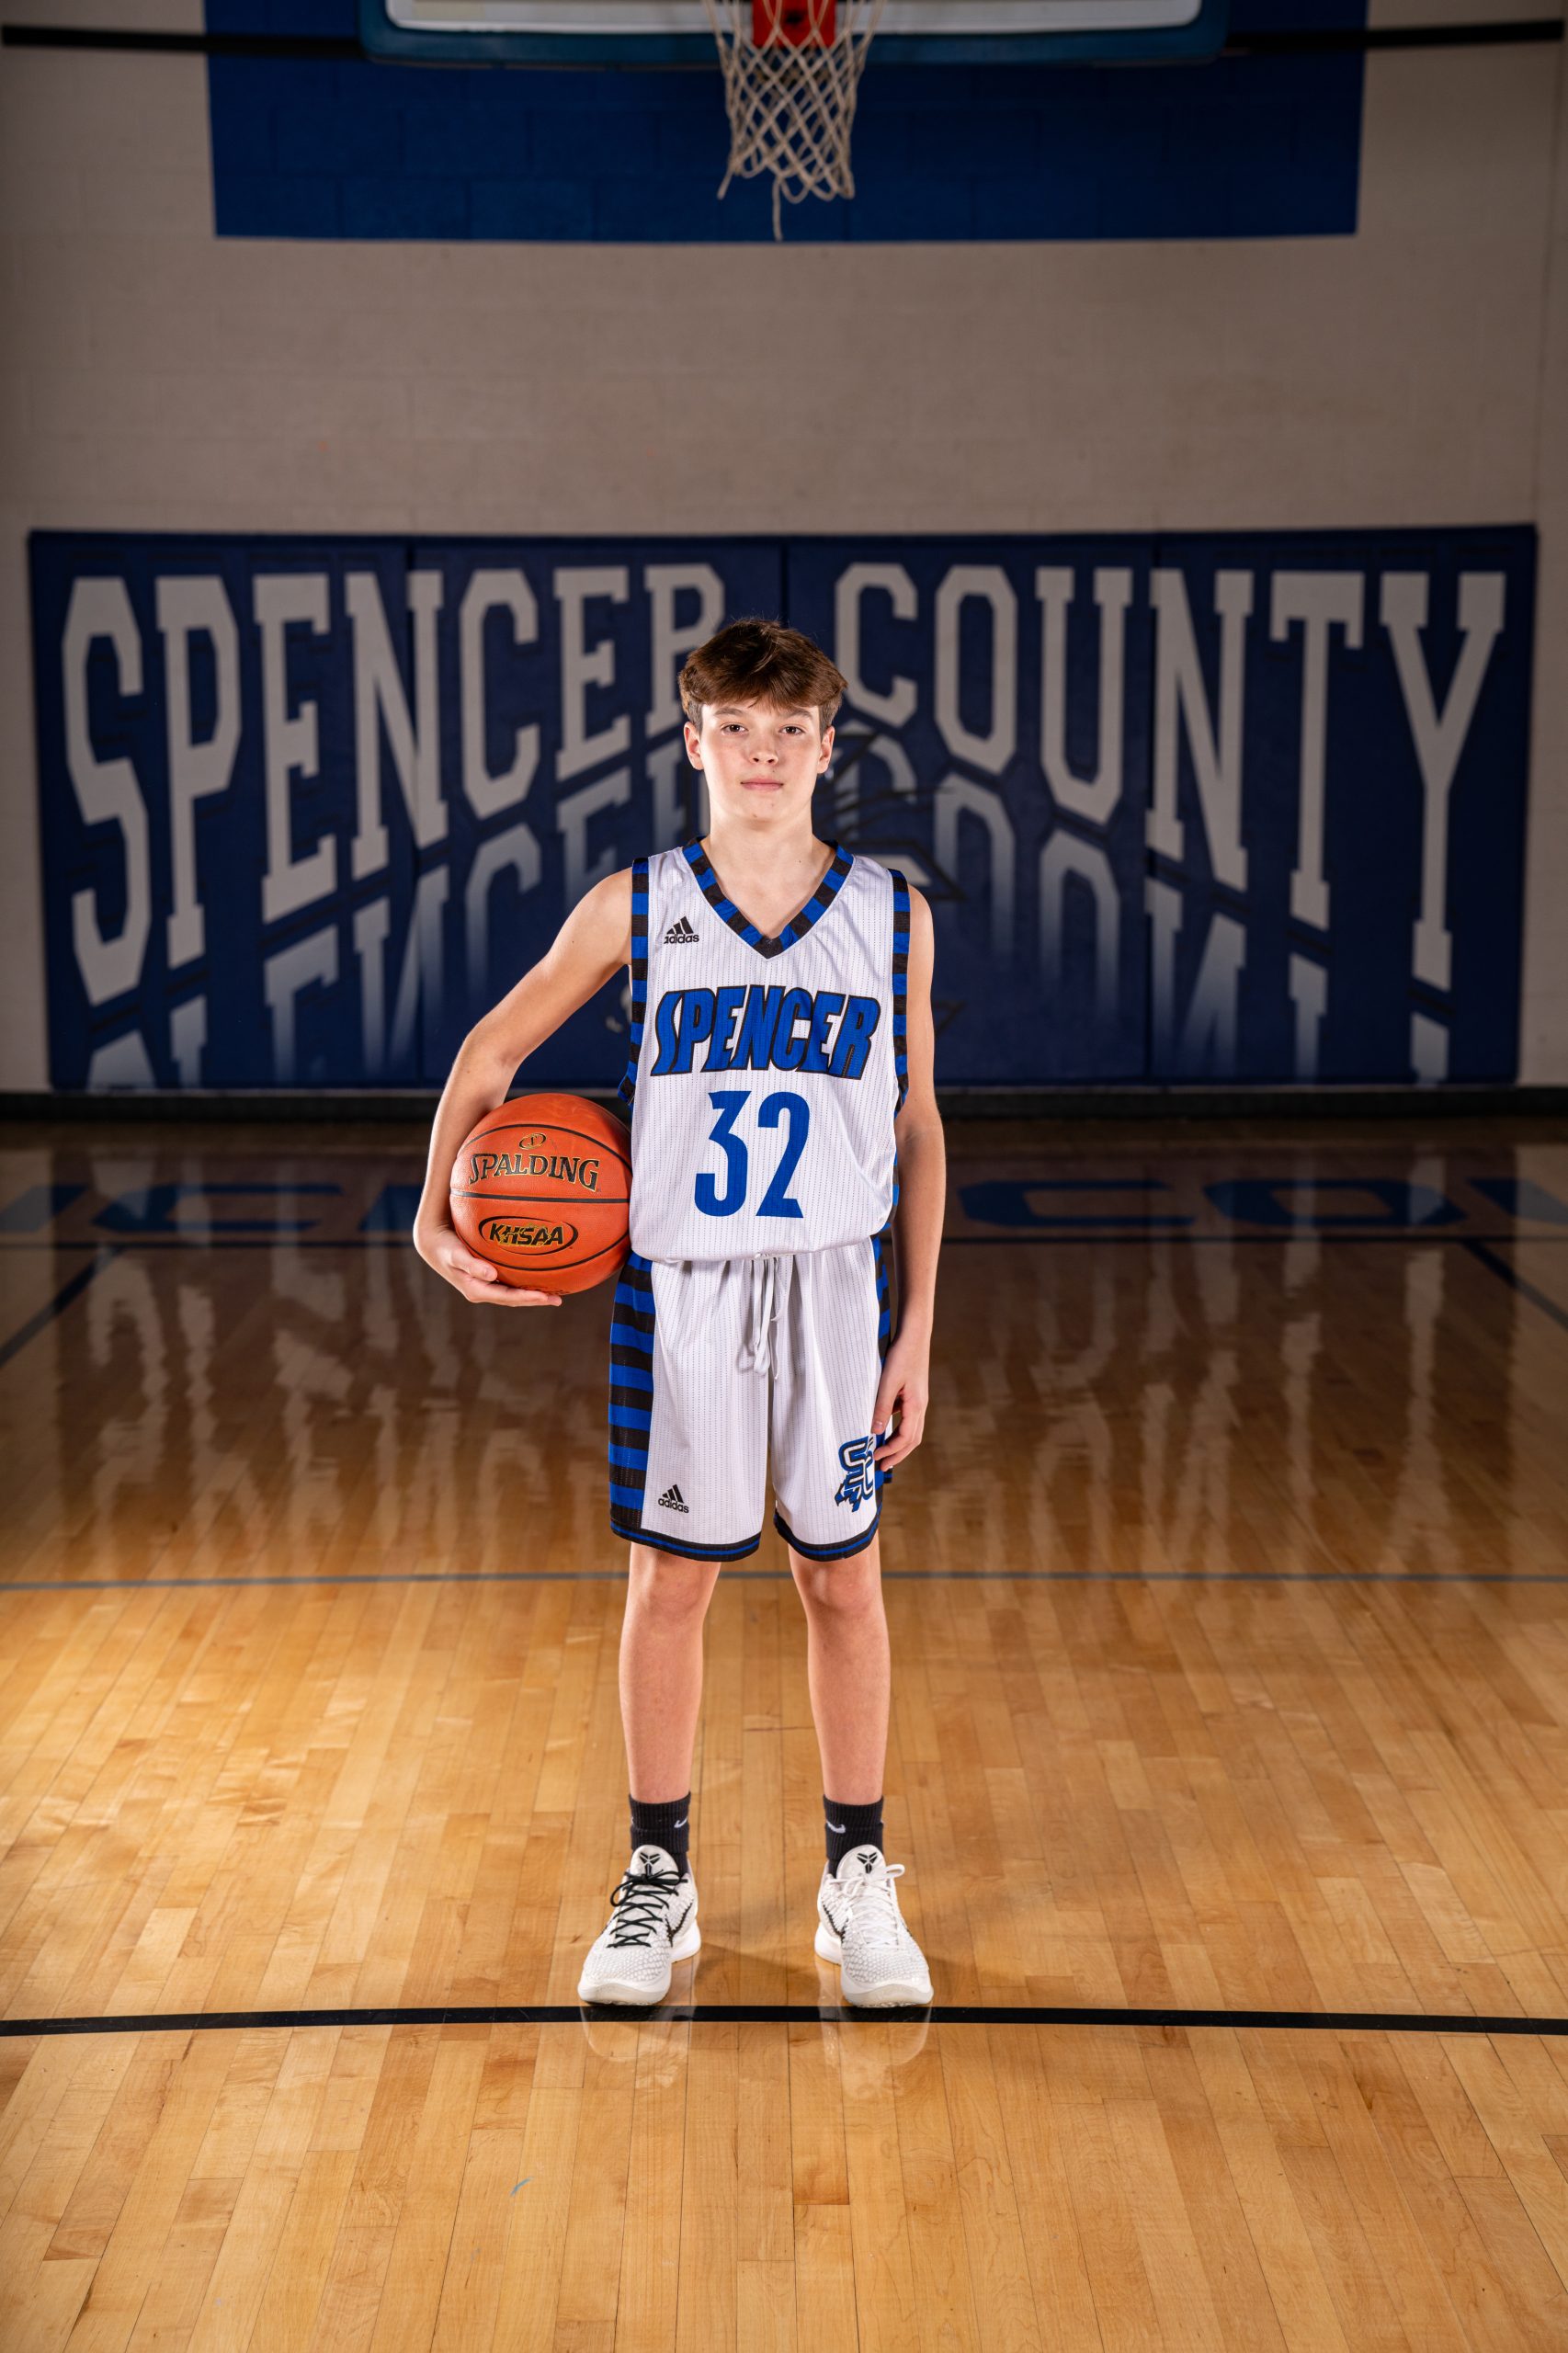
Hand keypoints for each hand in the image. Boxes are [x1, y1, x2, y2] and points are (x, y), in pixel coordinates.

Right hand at [414, 1213, 562, 1307]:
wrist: (434, 1243)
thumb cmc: (445, 1247)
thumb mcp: (456, 1255)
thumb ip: (472, 1264)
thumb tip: (491, 1275)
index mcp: (477, 1290)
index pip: (508, 1297)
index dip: (527, 1298)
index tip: (546, 1297)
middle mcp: (483, 1290)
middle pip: (514, 1299)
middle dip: (536, 1300)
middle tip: (558, 1299)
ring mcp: (486, 1285)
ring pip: (514, 1292)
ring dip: (533, 1293)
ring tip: (555, 1292)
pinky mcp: (488, 1277)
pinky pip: (510, 1282)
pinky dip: (525, 1282)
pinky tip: (539, 1276)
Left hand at [871, 1330, 928, 1467]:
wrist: (914, 1335)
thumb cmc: (902, 1355)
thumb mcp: (888, 1382)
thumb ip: (882, 1407)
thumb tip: (876, 1432)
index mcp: (916, 1406)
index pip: (905, 1439)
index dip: (890, 1451)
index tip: (874, 1458)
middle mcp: (920, 1407)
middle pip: (912, 1440)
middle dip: (897, 1455)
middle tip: (882, 1467)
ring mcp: (918, 1401)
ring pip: (911, 1430)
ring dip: (898, 1444)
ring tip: (883, 1452)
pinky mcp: (913, 1394)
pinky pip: (906, 1418)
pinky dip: (896, 1428)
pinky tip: (883, 1427)